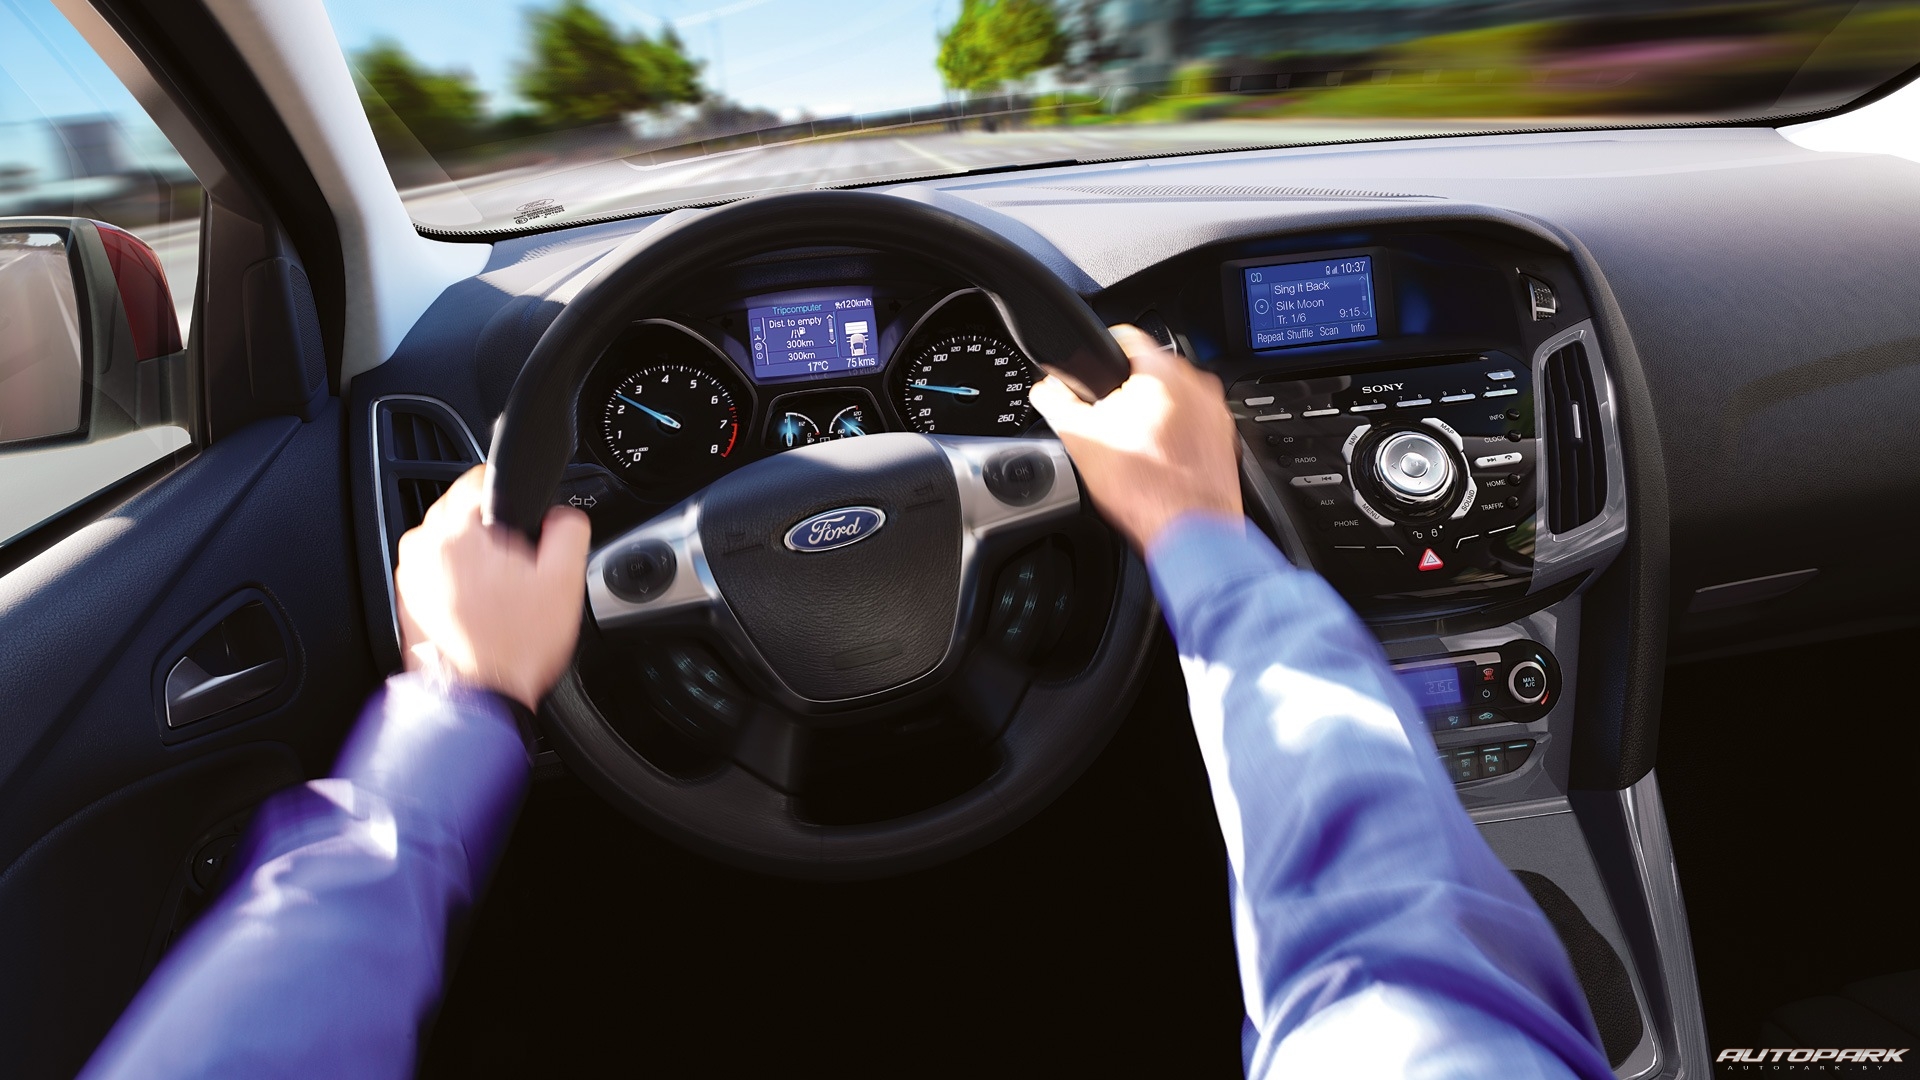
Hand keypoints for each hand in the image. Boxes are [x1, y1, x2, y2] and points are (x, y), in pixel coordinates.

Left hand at [394, 466, 591, 710]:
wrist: (478, 700)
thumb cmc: (515, 647)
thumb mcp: (564, 581)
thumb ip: (569, 530)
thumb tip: (563, 515)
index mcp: (455, 530)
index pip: (479, 478)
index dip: (512, 497)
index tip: (525, 523)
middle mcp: (421, 547)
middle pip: (462, 510)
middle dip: (493, 531)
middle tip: (519, 569)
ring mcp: (407, 575)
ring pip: (449, 543)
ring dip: (475, 557)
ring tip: (501, 595)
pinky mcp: (404, 601)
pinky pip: (436, 573)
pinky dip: (457, 583)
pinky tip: (482, 610)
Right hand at [1029, 325, 1242, 552]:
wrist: (1190, 535)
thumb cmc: (1144, 490)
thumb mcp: (1079, 439)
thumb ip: (1055, 402)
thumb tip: (1044, 388)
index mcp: (1162, 370)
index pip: (1123, 337)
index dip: (1098, 355)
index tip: (1091, 377)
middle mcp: (1198, 384)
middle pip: (1148, 373)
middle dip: (1126, 395)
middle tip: (1109, 427)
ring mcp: (1217, 414)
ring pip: (1173, 401)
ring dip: (1151, 418)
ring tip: (1133, 452)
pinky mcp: (1226, 441)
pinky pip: (1192, 427)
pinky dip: (1174, 439)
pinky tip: (1157, 465)